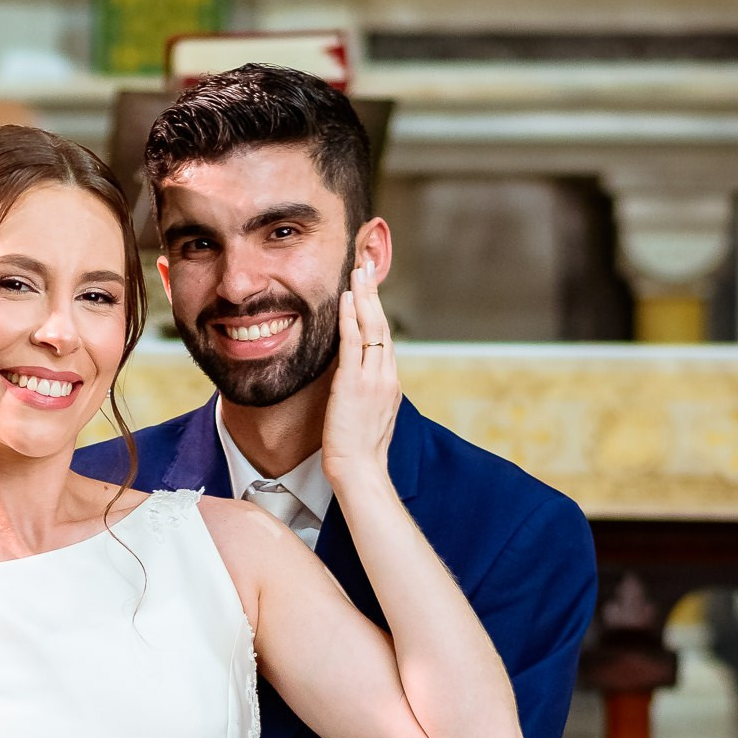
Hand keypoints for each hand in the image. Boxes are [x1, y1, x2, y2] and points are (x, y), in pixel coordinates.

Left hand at [321, 251, 401, 488]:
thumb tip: (354, 383)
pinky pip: (353, 343)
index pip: (385, 339)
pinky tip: (346, 298)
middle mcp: (386, 376)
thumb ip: (367, 395)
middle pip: (383, 326)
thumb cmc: (360, 454)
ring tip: (358, 271)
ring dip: (364, 296)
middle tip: (367, 266)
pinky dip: (350, 318)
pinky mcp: (354, 384)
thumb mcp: (368, 418)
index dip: (378, 312)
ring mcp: (373, 379)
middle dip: (374, 293)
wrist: (361, 472)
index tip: (371, 290)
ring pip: (372, 328)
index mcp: (390, 384)